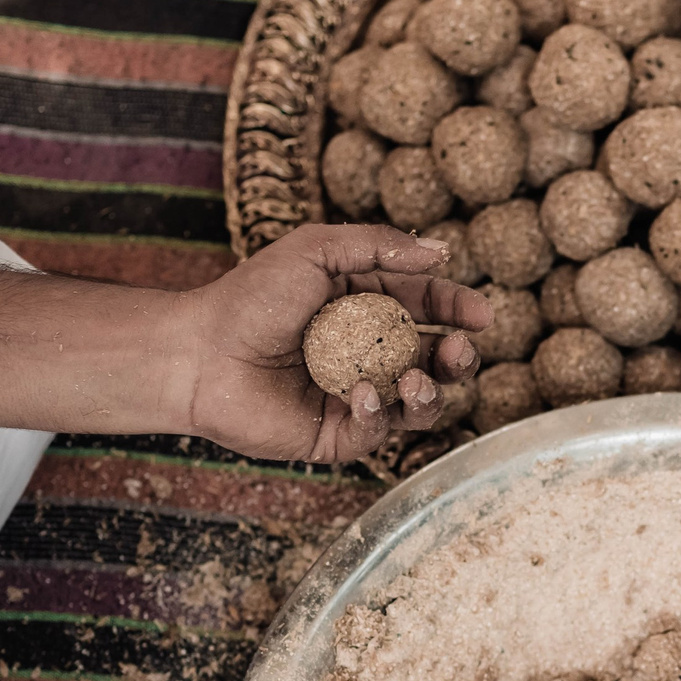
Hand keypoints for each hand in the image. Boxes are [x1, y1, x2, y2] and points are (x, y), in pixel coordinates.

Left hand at [170, 224, 492, 462]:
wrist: (200, 354)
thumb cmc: (250, 298)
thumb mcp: (315, 251)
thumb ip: (377, 245)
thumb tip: (440, 251)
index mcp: (367, 306)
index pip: (428, 307)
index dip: (458, 309)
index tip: (481, 313)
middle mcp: (368, 353)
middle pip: (436, 361)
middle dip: (458, 358)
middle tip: (460, 349)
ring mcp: (356, 395)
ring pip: (420, 403)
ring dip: (430, 391)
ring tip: (415, 378)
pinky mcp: (337, 434)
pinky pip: (378, 431)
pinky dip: (379, 413)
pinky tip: (361, 393)